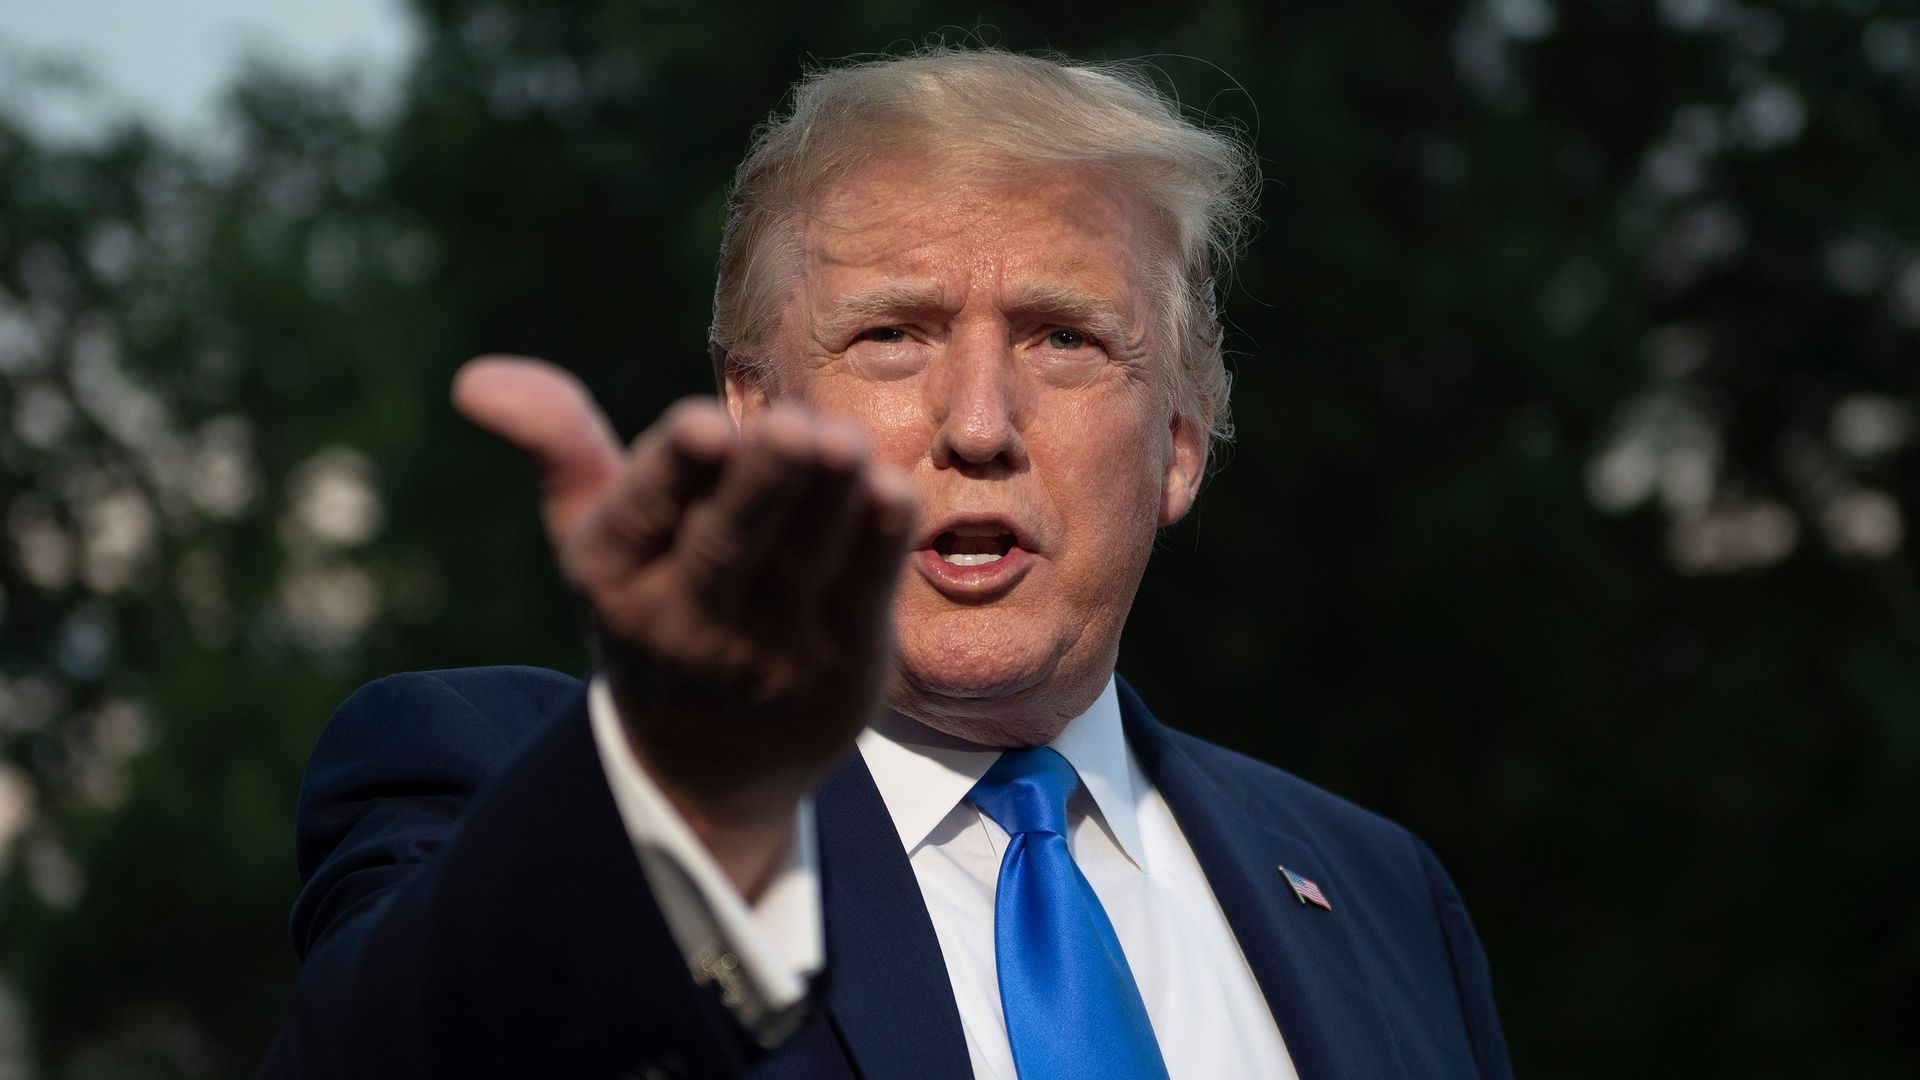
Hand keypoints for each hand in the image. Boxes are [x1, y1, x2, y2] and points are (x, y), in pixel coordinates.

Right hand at [452, 356, 916, 895]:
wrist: (708, 762)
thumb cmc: (651, 601)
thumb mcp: (592, 535)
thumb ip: (558, 446)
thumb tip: (476, 379)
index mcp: (613, 571)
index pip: (643, 511)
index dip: (675, 467)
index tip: (704, 423)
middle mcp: (684, 618)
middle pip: (727, 544)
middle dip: (763, 483)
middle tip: (796, 429)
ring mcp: (767, 647)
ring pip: (800, 563)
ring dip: (829, 500)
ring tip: (845, 441)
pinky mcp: (841, 663)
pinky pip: (862, 595)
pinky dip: (879, 544)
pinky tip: (891, 490)